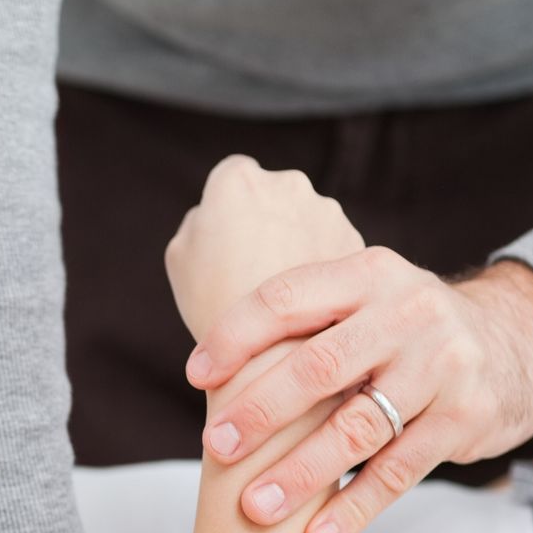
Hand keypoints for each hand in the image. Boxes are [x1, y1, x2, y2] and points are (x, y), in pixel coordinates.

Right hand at [165, 155, 365, 339]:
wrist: (273, 354)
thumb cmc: (215, 305)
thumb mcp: (180, 259)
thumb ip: (199, 222)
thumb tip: (214, 216)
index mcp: (238, 180)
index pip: (230, 179)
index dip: (226, 209)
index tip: (225, 239)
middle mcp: (288, 183)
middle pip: (271, 196)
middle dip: (264, 222)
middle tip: (248, 266)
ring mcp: (326, 211)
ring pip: (304, 220)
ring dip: (293, 242)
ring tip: (275, 290)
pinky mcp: (353, 241)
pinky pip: (328, 245)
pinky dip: (316, 264)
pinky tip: (302, 298)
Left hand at [185, 247, 532, 532]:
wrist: (519, 343)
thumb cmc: (406, 331)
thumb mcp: (367, 299)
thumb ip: (308, 322)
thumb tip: (211, 370)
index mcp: (369, 274)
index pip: (288, 299)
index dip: (236, 337)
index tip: (197, 376)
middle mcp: (409, 312)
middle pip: (320, 367)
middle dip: (260, 412)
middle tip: (215, 448)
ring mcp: (443, 366)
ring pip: (356, 429)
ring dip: (299, 474)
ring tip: (254, 508)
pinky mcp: (465, 418)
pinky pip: (396, 473)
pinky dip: (352, 509)